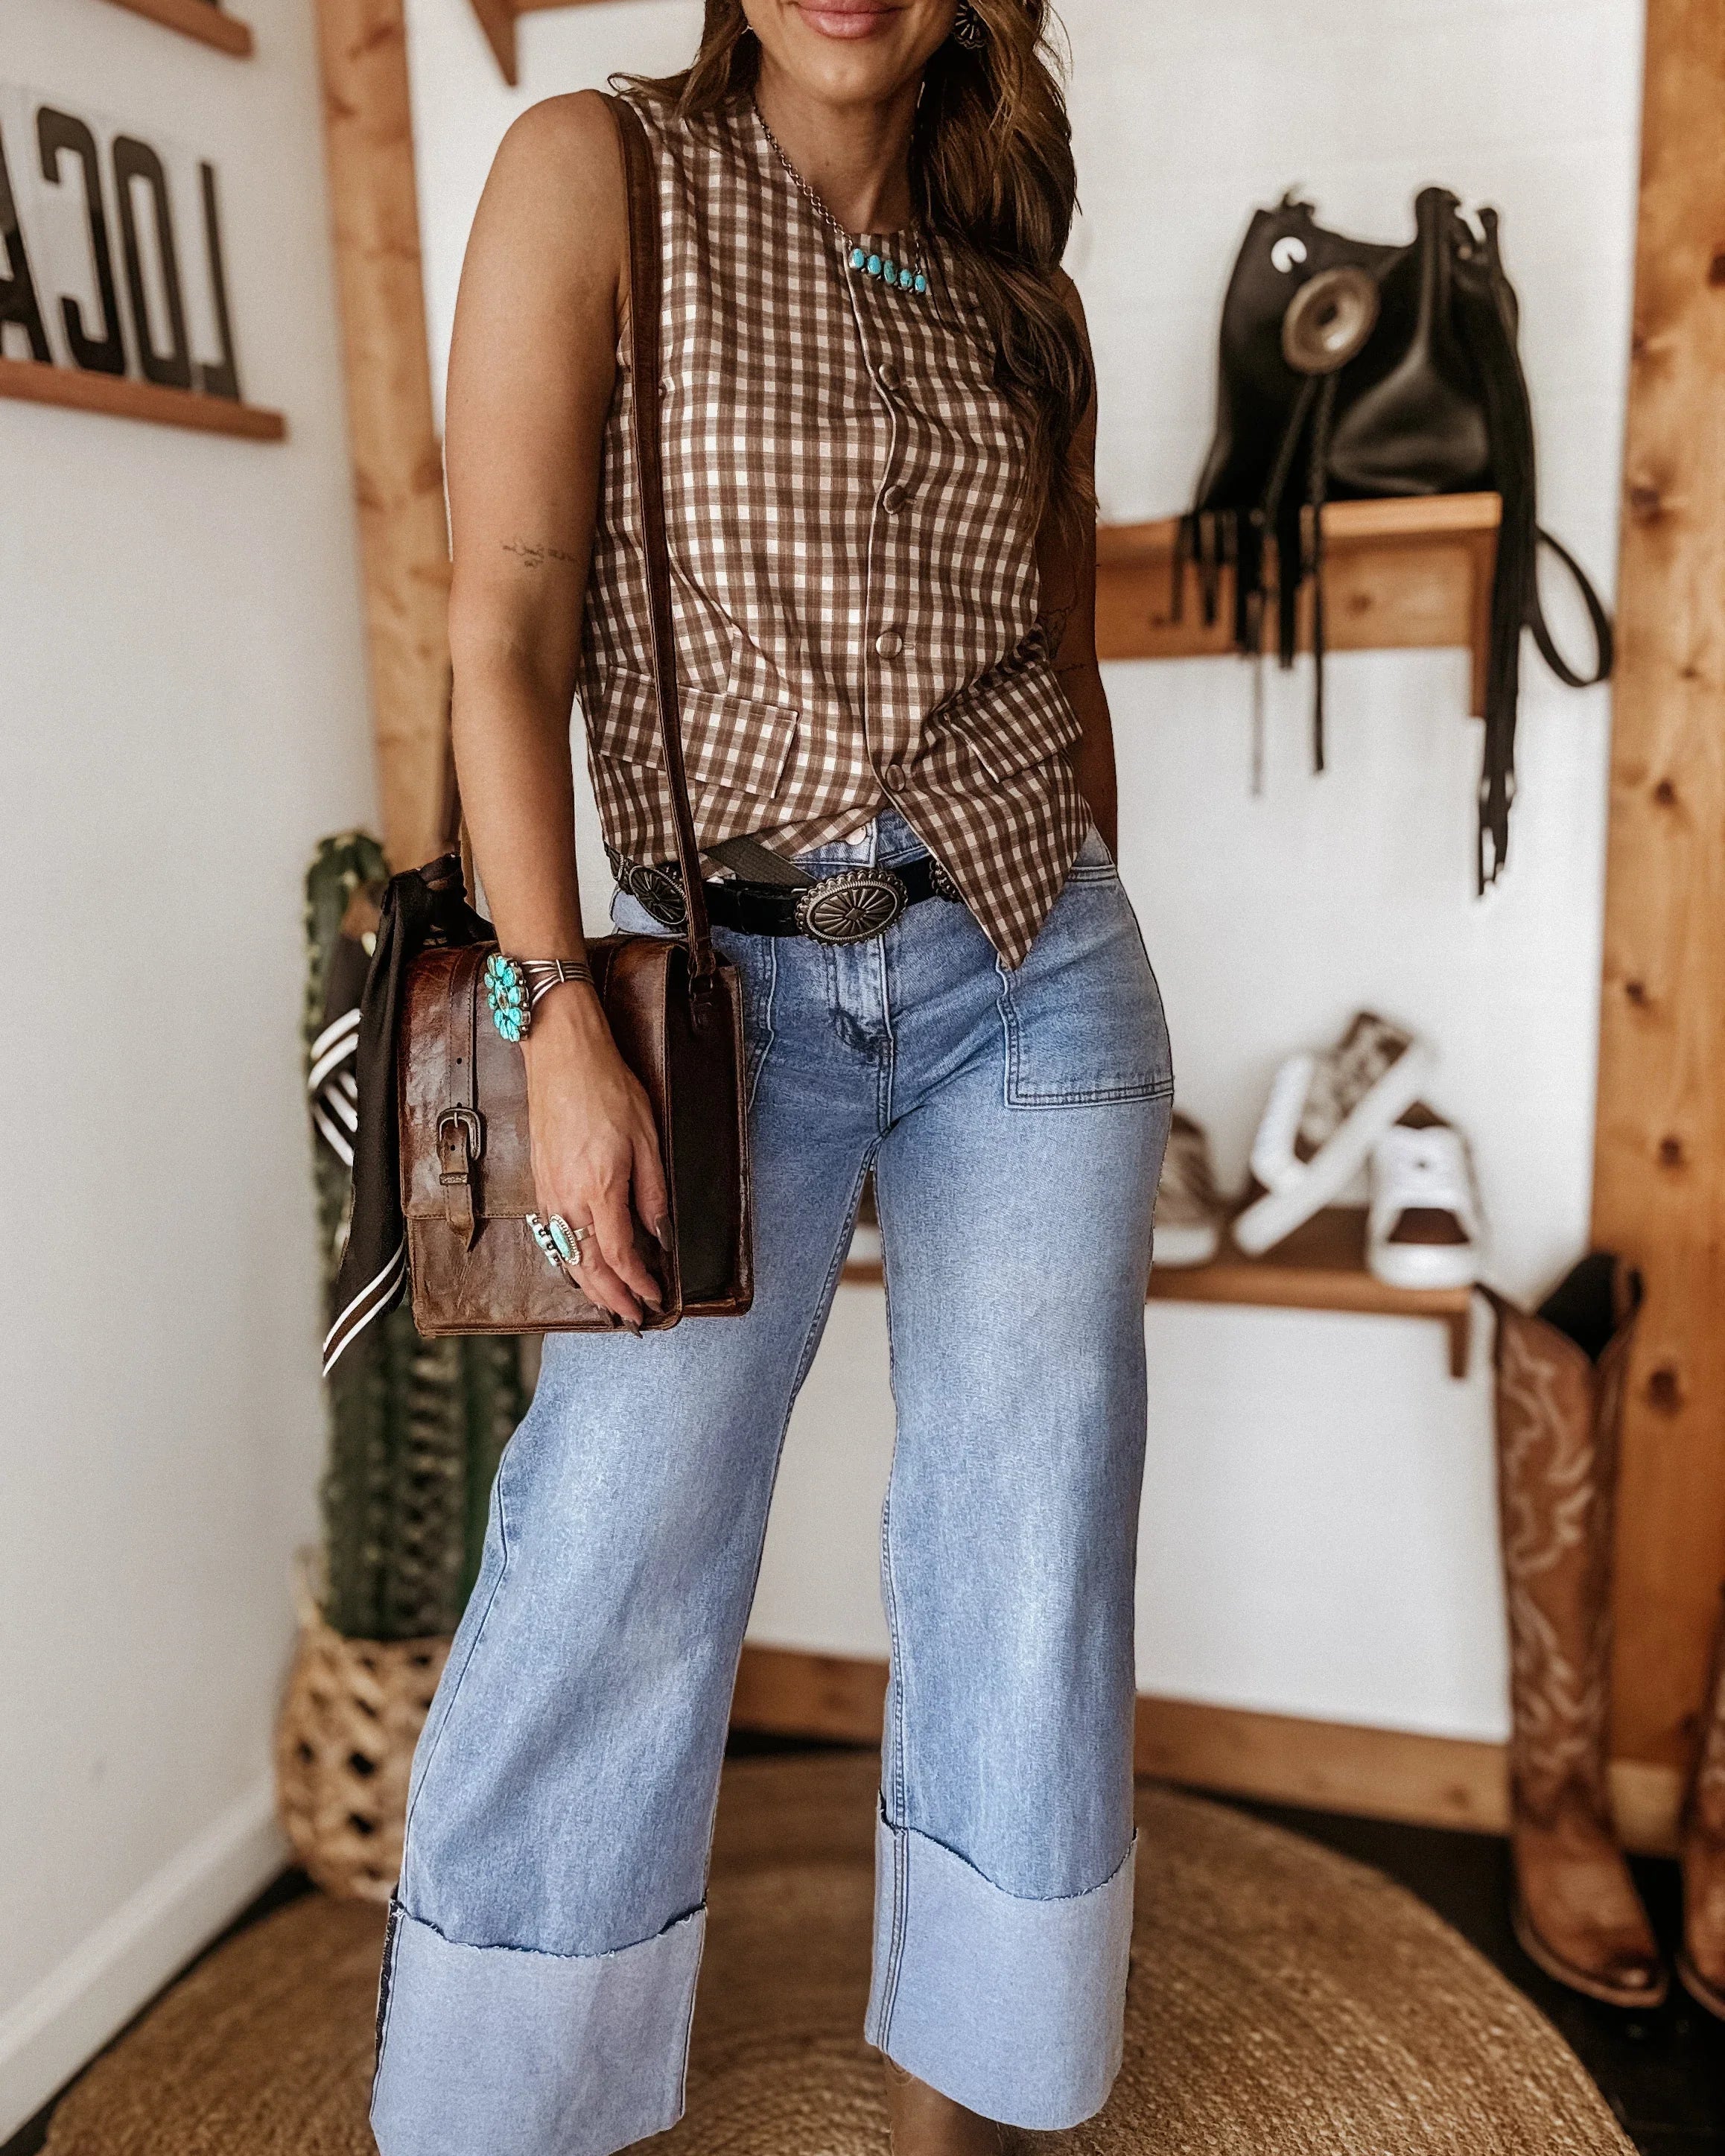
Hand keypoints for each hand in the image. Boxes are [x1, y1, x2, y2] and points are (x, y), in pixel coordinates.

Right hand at [521, 983, 668, 1327]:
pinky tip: (581, 1267)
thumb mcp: (648, 1139)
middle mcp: (568, 1200)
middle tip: (633, 1318)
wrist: (562, 1057)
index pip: (621, 1257)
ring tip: (610, 1303)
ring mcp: (549, 1195)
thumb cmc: (607, 1088)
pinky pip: (553, 1238)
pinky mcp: (540, 1185)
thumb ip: (653, 1193)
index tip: (654, 1297)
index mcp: (600, 1190)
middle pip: (590, 1268)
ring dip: (590, 1287)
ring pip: (568, 1258)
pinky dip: (569, 1262)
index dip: (638, 1284)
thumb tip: (659, 1235)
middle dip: (613, 1298)